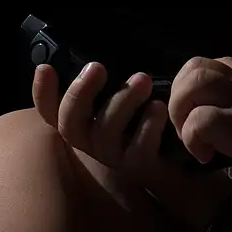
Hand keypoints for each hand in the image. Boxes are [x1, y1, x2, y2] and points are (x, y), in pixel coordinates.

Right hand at [32, 63, 231, 231]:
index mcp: (87, 127)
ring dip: (122, 102)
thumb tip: (95, 63)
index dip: (42, 95)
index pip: (52, 115)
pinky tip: (159, 108)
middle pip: (71, 125)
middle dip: (79, 94)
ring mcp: (117, 160)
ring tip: (143, 80)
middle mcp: (94, 146)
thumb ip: (110, 89)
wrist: (189, 169)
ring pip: (105, 133)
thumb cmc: (154, 128)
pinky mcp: (143, 168)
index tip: (46, 68)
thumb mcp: (130, 104)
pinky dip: (148, 125)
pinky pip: (138, 149)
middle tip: (97, 67)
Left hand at [168, 56, 231, 183]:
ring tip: (194, 139)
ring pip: (191, 83)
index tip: (206, 113)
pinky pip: (198, 121)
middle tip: (190, 128)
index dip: (200, 87)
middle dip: (180, 96)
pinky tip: (208, 157)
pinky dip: (194, 140)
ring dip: (182, 112)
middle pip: (193, 67)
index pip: (214, 65)